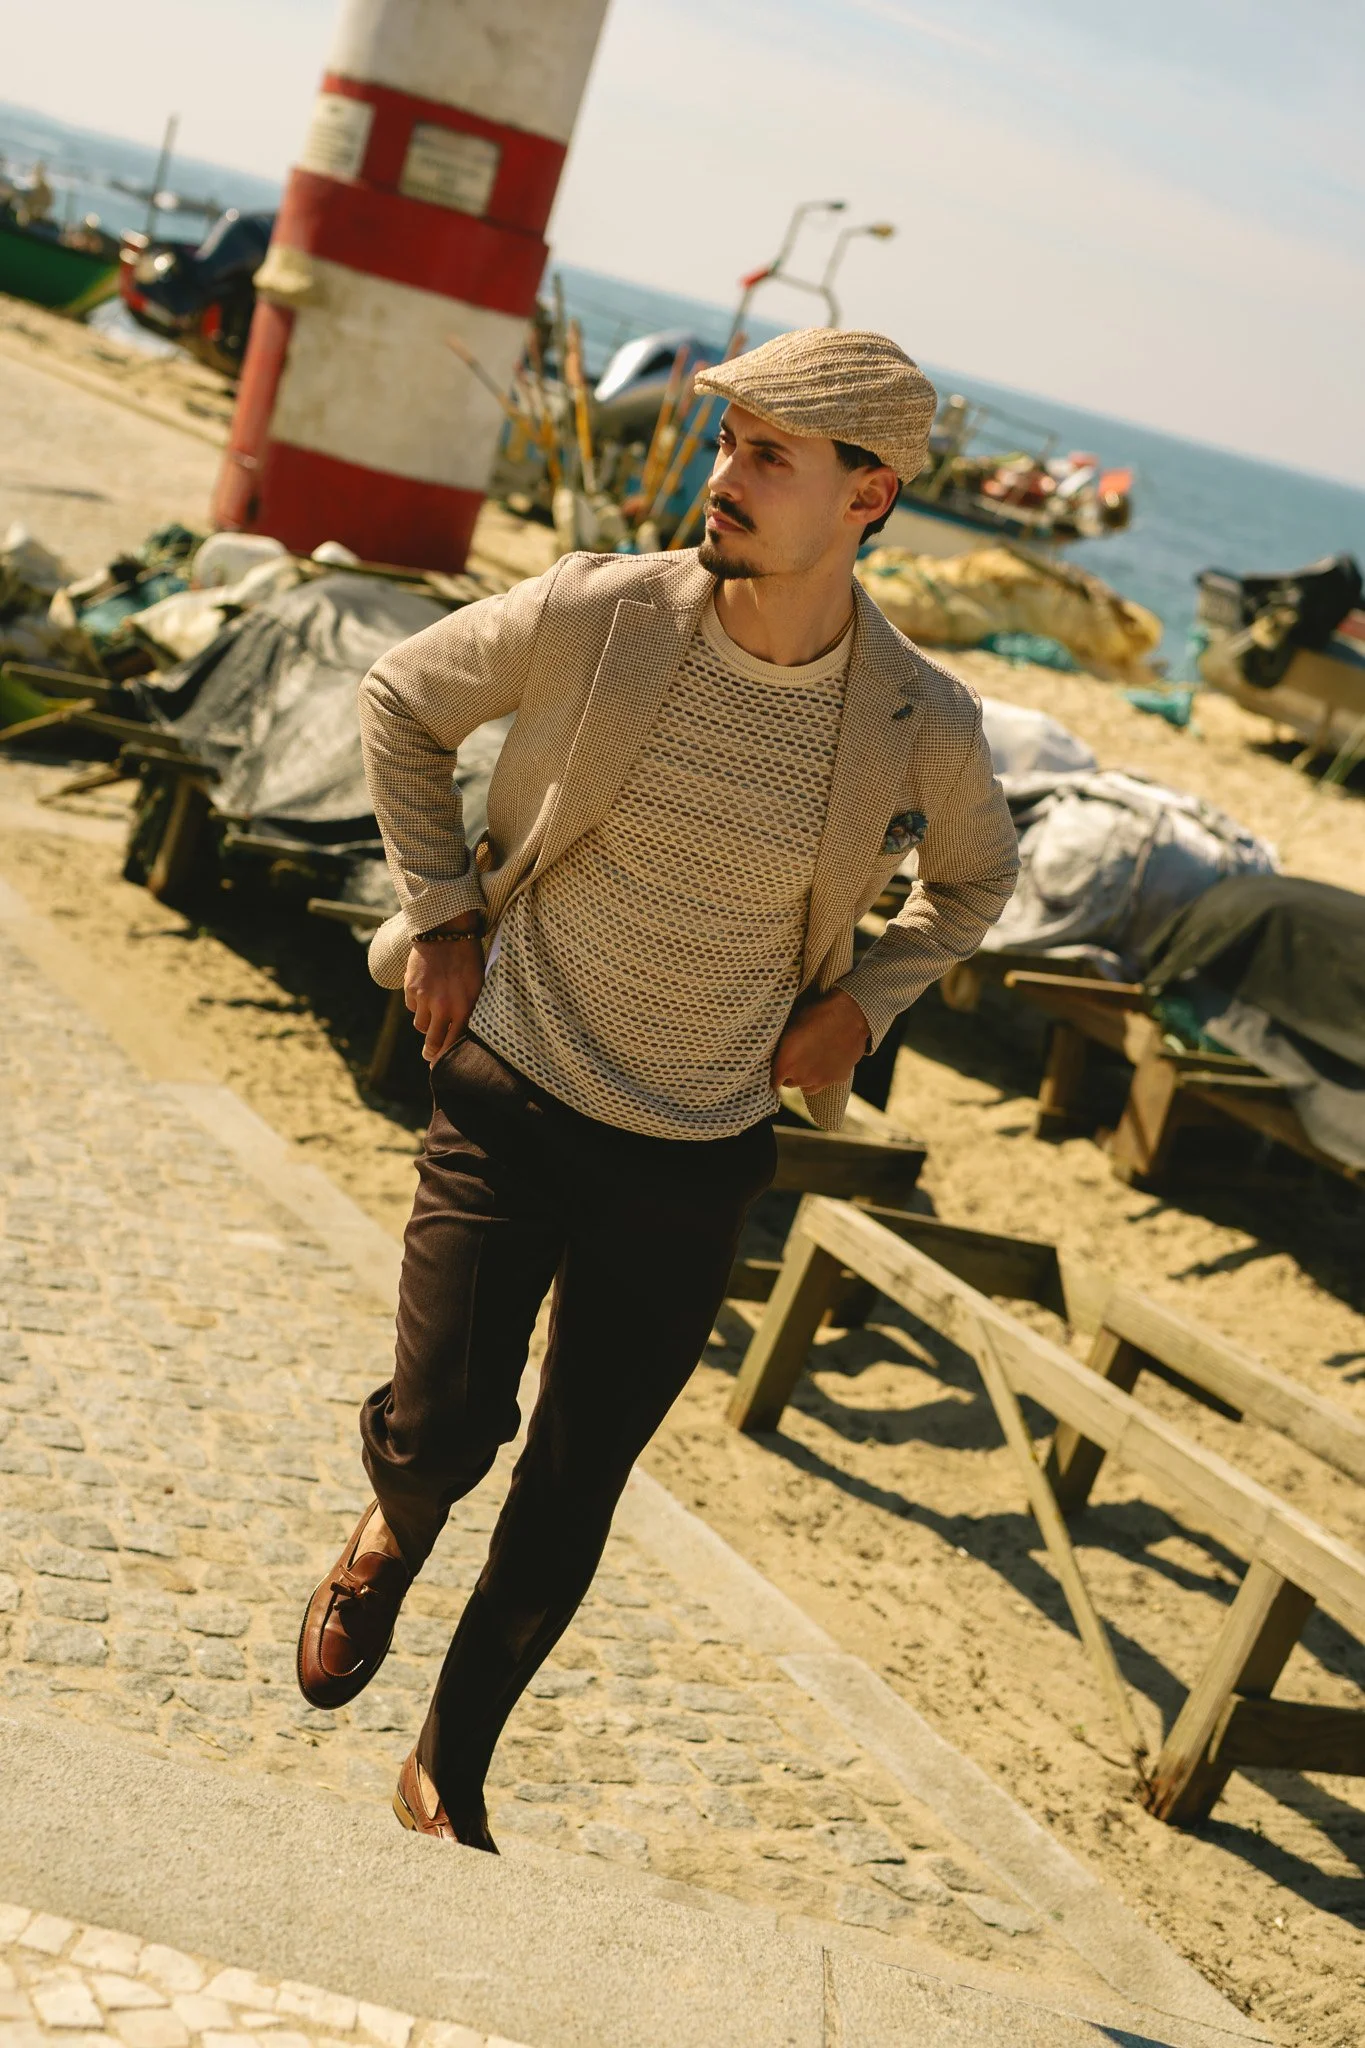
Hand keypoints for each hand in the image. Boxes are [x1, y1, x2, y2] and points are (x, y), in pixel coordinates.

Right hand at [404, 931, 484, 1061]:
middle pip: (432, 1043)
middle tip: (430, 1057)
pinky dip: (417, 1005)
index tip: (442, 1068)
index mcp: (465, 1007)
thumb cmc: (468, 959)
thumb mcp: (478, 985)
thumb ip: (470, 1010)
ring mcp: (425, 998)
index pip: (454, 1044)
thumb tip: (462, 1035)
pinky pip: (412, 1008)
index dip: (447, 1059)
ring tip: (434, 1012)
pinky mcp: (411, 989)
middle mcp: (444, 1006)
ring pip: (421, 1026)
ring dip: (427, 1024)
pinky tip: (426, 992)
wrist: (446, 931)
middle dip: (431, 1053)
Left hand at [771, 989, 869, 1095]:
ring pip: (808, 1088)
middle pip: (791, 1084)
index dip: (775, 1075)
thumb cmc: (815, 1015)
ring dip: (808, 1079)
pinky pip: (828, 1081)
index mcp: (785, 1065)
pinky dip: (826, 1074)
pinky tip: (830, 1059)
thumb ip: (783, 1049)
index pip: (774, 1082)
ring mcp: (821, 1081)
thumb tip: (780, 1056)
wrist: (849, 1014)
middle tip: (797, 1059)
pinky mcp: (839, 1078)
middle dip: (791, 1075)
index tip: (779, 1067)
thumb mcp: (791, 1028)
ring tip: (812, 1063)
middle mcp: (801, 1078)